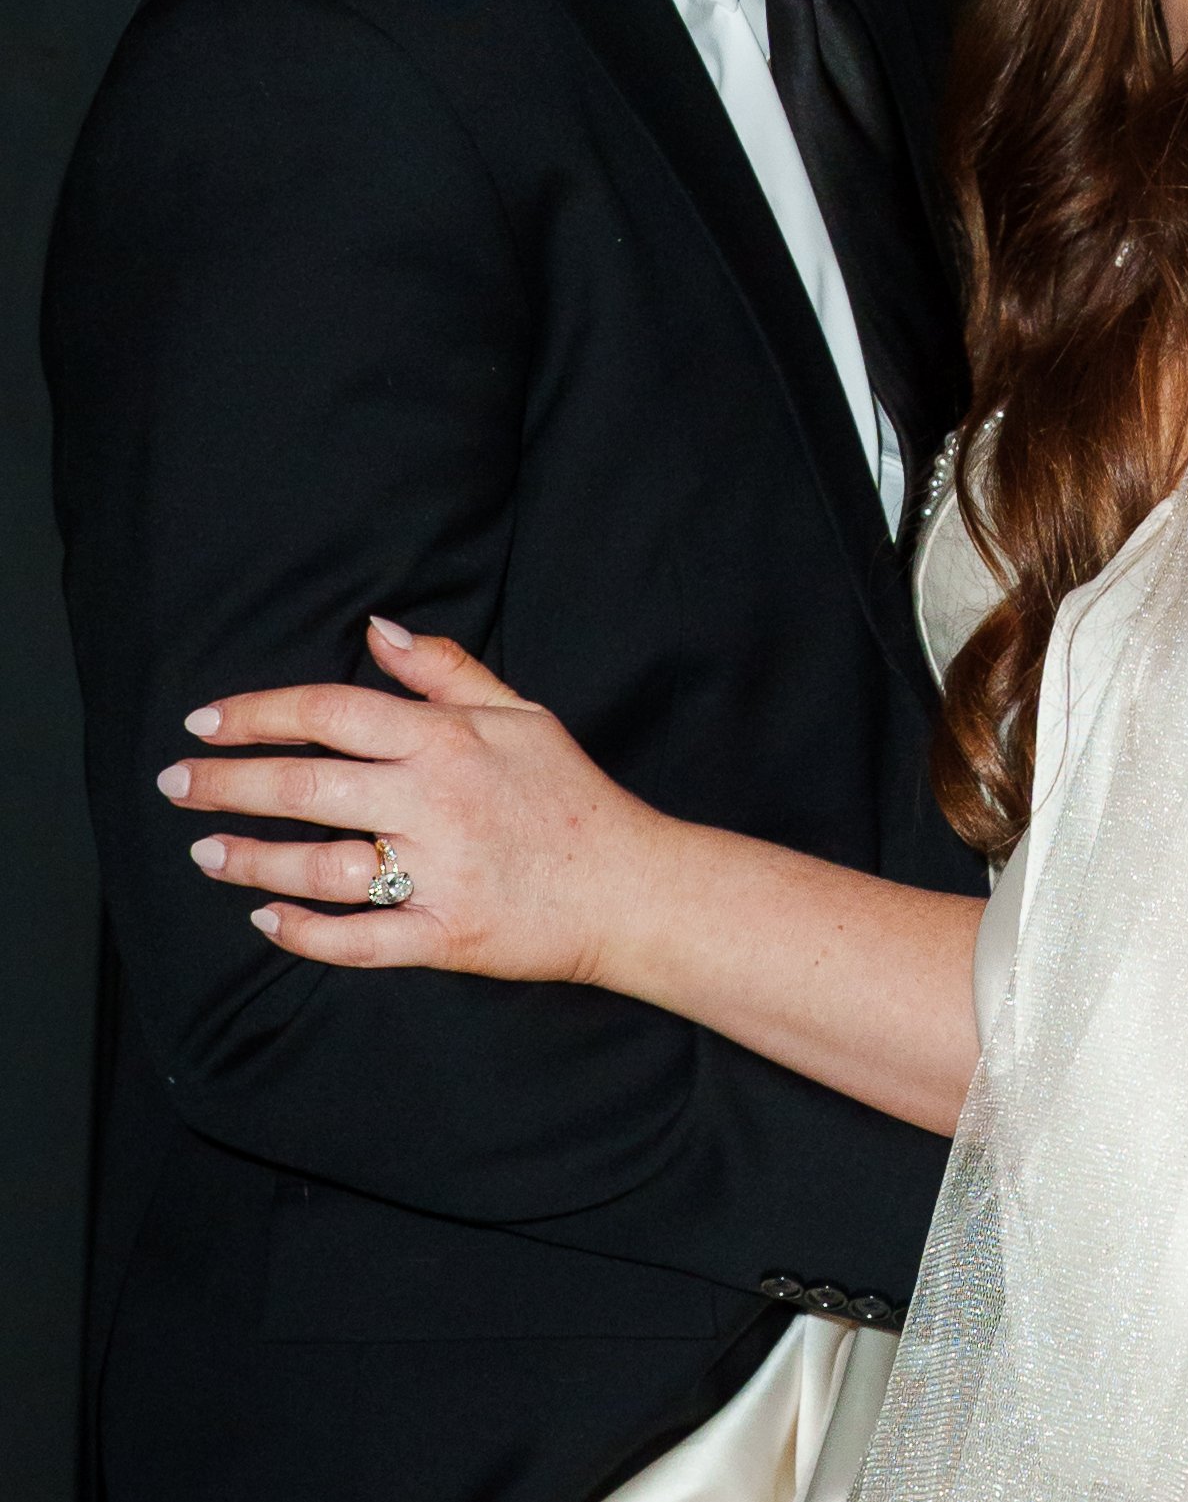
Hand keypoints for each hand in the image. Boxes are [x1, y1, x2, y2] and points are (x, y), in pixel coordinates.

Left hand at [158, 618, 657, 981]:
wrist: (631, 886)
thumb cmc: (569, 794)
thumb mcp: (519, 712)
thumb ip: (443, 670)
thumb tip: (376, 629)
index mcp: (448, 740)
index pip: (332, 712)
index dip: (260, 713)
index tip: (206, 720)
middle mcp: (436, 802)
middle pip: (308, 786)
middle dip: (228, 784)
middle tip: (174, 783)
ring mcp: (440, 873)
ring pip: (321, 867)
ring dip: (253, 859)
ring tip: (205, 851)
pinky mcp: (447, 937)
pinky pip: (360, 941)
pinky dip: (306, 934)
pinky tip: (265, 920)